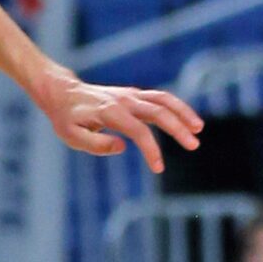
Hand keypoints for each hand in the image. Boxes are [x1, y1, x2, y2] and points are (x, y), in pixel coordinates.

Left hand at [36, 72, 201, 174]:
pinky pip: (160, 98)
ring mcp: (131, 95)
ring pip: (164, 100)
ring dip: (183, 112)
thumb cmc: (67, 119)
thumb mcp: (71, 136)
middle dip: (178, 128)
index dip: (151, 149)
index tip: (159, 168)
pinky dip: (176, 107)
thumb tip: (122, 147)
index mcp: (110, 112)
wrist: (64, 94)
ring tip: (198, 129)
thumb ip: (95, 144)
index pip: (138, 131)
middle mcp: (124, 100)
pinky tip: (187, 120)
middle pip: (158, 112)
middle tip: (193, 145)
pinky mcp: (134, 94)